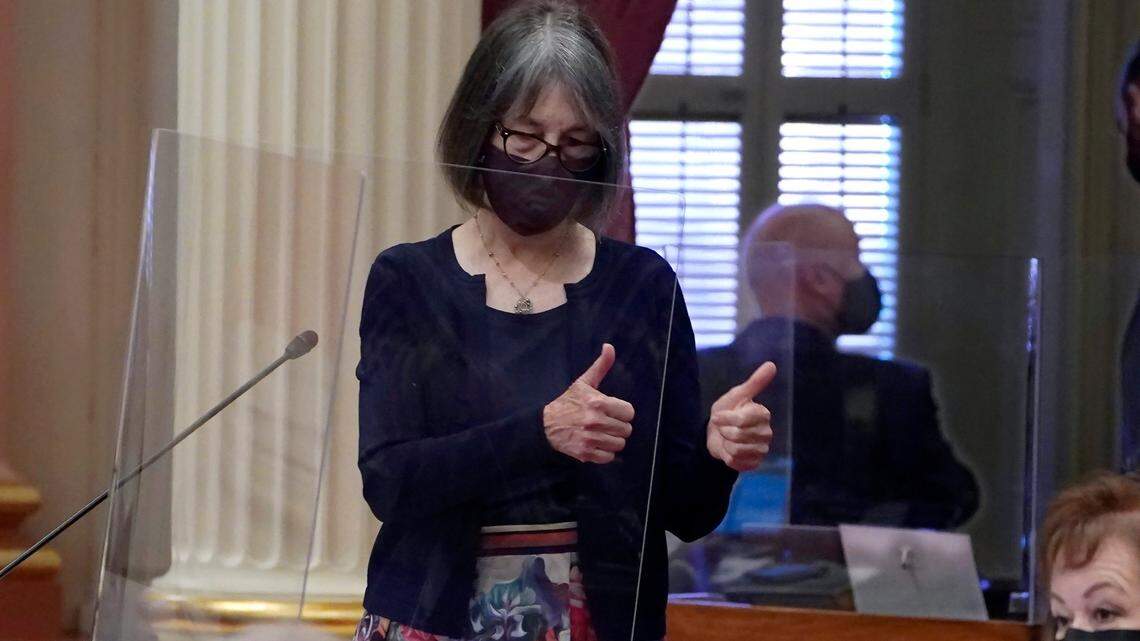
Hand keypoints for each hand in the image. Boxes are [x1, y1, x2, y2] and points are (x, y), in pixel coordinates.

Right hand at [543, 343, 634, 463]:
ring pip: (619, 444)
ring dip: (612, 440)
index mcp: (598, 402)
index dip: (622, 412)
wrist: (545, 424)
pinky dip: (604, 453)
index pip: (629, 412)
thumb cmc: (568, 402)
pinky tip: (595, 444)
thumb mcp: (584, 382)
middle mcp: (595, 421)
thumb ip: (601, 366)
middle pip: (626, 430)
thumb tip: (609, 346)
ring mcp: (590, 439)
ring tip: (600, 434)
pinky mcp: (585, 453)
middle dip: (618, 426)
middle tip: (605, 423)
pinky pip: (609, 457)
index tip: (612, 411)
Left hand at [707, 362, 775, 471]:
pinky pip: (736, 462)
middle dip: (724, 431)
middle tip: (723, 427)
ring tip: (727, 438)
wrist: (717, 433)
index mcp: (763, 414)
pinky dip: (727, 457)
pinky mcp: (755, 463)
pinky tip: (729, 450)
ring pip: (737, 450)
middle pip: (738, 435)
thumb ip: (754, 382)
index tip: (717, 415)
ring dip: (725, 444)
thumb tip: (771, 364)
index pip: (742, 420)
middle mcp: (766, 432)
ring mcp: (762, 449)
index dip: (725, 419)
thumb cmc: (727, 411)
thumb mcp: (736, 395)